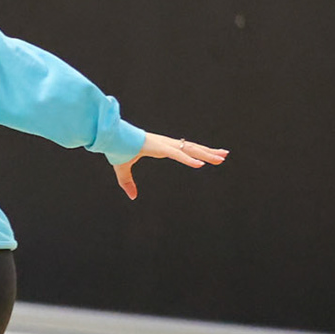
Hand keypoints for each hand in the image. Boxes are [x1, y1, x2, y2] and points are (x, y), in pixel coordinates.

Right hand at [114, 133, 228, 199]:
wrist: (110, 137)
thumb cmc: (117, 148)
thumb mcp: (123, 169)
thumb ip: (128, 183)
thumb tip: (133, 197)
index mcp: (161, 147)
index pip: (184, 149)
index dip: (197, 153)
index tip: (208, 156)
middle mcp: (167, 144)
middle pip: (192, 148)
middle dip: (209, 152)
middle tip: (224, 155)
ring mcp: (164, 145)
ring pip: (190, 150)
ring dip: (206, 154)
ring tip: (222, 158)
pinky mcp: (159, 147)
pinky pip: (177, 154)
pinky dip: (189, 159)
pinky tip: (200, 165)